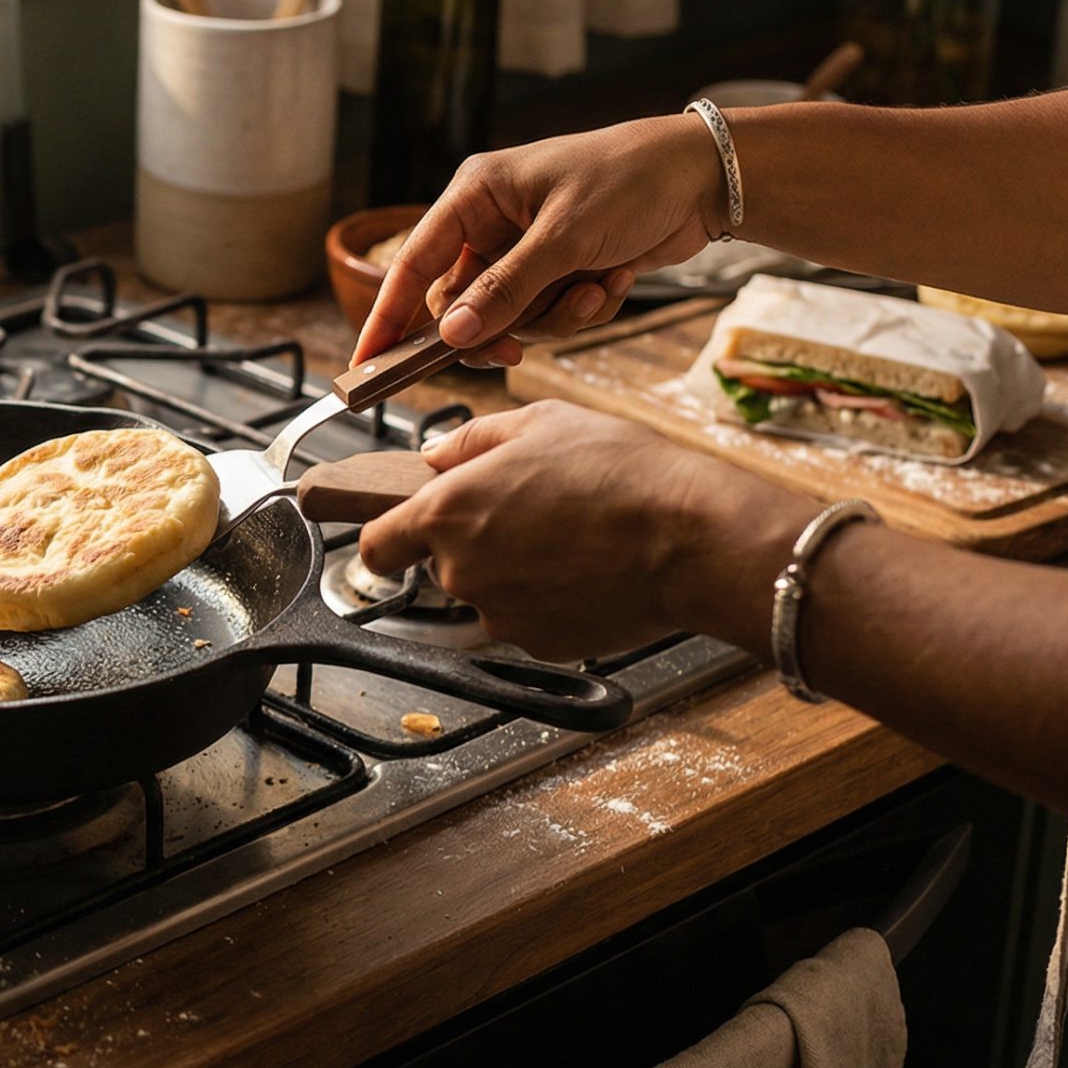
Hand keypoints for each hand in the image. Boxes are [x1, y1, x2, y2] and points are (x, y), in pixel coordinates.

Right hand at [354, 113, 727, 366]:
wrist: (705, 179)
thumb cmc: (629, 181)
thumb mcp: (563, 238)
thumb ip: (504, 290)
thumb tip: (450, 335)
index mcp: (475, 196)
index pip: (412, 265)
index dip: (387, 317)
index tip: (366, 365)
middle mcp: (492, 225)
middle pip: (462, 305)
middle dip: (500, 326)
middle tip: (518, 348)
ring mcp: (526, 251)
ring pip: (509, 318)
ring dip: (555, 317)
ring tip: (596, 289)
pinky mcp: (559, 272)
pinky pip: (548, 317)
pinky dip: (582, 309)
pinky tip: (615, 280)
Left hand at [356, 402, 812, 659]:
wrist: (690, 537)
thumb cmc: (620, 471)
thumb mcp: (540, 422)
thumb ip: (471, 441)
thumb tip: (434, 457)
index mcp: (446, 513)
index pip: (377, 545)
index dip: (387, 540)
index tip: (399, 538)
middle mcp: (461, 571)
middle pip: (442, 566)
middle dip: (474, 543)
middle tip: (532, 513)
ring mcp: (500, 614)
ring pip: (489, 593)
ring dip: (515, 572)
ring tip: (573, 537)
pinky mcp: (541, 645)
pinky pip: (530, 620)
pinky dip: (551, 600)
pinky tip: (591, 570)